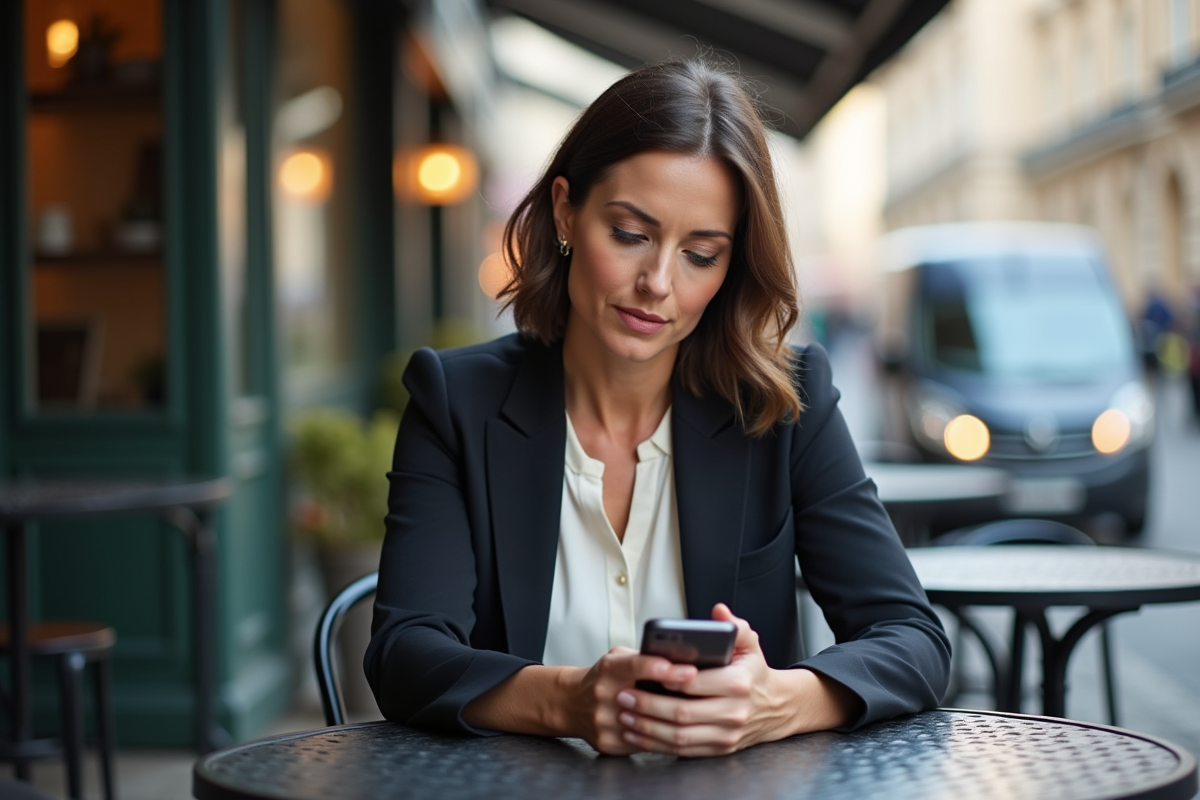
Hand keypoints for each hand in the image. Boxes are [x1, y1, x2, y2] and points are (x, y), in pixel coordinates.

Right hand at [563, 646, 697, 754]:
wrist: (572, 703)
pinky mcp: (609, 743)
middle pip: (645, 700)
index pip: (638, 666)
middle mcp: (603, 695)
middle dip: (677, 698)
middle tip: (705, 697)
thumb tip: (681, 659)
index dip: (664, 669)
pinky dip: (663, 738)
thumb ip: (644, 658)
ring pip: (648, 727)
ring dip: (674, 722)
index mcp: (609, 669)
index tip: (690, 671)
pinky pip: (644, 744)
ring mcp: (605, 722)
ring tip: (699, 716)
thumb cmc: (604, 677)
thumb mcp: (619, 658)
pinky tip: (679, 732)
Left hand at [614, 604, 855, 756]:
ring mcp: (726, 735)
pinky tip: (637, 735)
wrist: (776, 708)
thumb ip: (734, 626)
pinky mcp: (719, 750)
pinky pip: (682, 751)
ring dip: (647, 728)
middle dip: (648, 705)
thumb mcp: (750, 645)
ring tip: (625, 715)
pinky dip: (656, 745)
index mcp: (738, 683)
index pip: (694, 683)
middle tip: (624, 696)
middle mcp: (733, 712)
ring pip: (679, 736)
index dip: (666, 679)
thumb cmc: (754, 672)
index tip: (643, 674)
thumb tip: (718, 611)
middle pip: (682, 712)